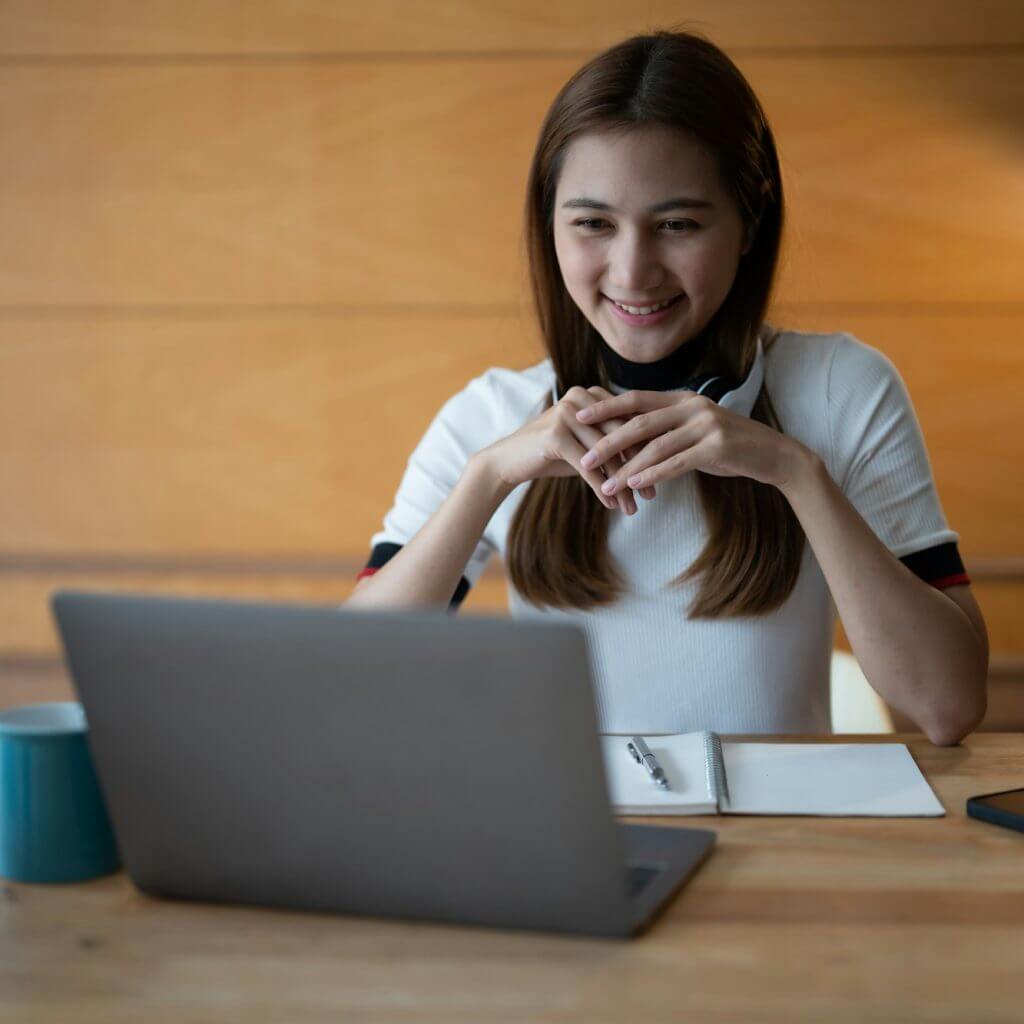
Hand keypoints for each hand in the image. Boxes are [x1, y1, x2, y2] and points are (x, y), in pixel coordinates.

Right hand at [477, 385, 650, 512]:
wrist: (510, 460)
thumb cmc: (552, 453)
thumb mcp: (586, 443)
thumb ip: (613, 441)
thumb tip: (653, 457)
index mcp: (591, 393)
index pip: (628, 421)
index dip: (646, 449)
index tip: (661, 475)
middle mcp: (580, 397)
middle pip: (620, 437)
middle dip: (638, 469)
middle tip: (652, 496)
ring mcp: (567, 413)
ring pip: (605, 455)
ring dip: (620, 485)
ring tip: (632, 507)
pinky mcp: (555, 434)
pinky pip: (587, 466)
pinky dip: (600, 488)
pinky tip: (610, 506)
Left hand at [575, 389, 804, 495]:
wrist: (774, 456)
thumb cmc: (729, 448)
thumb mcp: (695, 432)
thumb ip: (666, 431)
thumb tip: (630, 439)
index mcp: (682, 399)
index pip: (636, 400)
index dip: (606, 407)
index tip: (578, 415)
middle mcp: (692, 406)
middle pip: (640, 421)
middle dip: (608, 441)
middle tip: (584, 457)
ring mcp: (706, 425)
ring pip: (655, 446)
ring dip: (627, 468)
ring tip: (605, 485)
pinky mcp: (717, 446)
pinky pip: (677, 462)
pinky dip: (653, 474)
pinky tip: (634, 486)